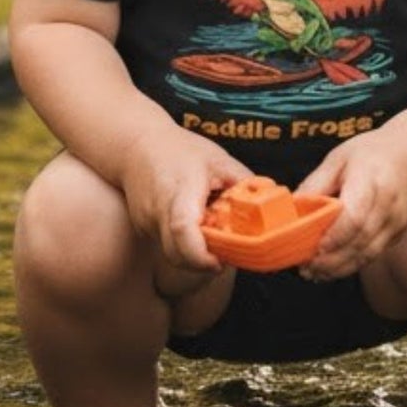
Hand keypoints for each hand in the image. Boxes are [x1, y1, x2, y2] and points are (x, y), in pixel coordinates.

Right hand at [119, 128, 251, 272]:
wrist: (135, 143)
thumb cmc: (178, 148)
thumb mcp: (218, 159)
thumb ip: (245, 182)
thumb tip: (271, 202)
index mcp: (178, 191)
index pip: (183, 229)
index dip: (202, 254)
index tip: (221, 260)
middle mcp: (157, 211)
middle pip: (178, 254)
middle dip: (204, 263)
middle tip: (224, 252)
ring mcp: (146, 223)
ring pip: (172, 254)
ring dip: (194, 255)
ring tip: (210, 234)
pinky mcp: (144, 228)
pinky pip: (166, 245)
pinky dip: (184, 245)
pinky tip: (194, 225)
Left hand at [296, 128, 406, 280]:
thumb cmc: (371, 153)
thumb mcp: (339, 158)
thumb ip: (316, 184)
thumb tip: (291, 208)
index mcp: (373, 180)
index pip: (355, 216)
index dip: (334, 236)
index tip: (313, 248)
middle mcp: (389, 205)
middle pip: (361, 241)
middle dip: (331, 259)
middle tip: (305, 267)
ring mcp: (397, 222)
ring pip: (368, 254)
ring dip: (340, 268)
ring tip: (314, 273)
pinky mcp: (398, 234)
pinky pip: (374, 254)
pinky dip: (351, 265)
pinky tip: (331, 268)